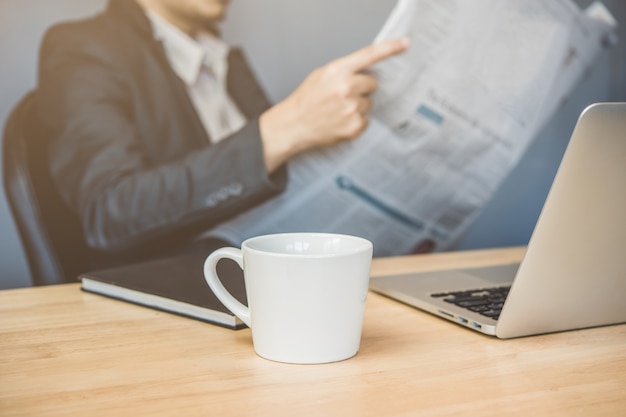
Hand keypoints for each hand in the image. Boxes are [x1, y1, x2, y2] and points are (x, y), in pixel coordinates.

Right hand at [260, 38, 408, 172]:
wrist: (292, 125)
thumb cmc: (305, 100)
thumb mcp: (320, 75)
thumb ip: (343, 70)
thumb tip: (366, 71)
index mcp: (337, 71)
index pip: (369, 55)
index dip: (390, 48)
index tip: (405, 44)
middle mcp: (346, 88)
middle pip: (373, 83)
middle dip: (363, 87)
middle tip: (344, 94)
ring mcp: (351, 108)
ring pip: (369, 103)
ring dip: (358, 105)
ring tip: (338, 110)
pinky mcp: (354, 126)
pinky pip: (366, 120)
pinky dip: (356, 121)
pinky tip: (340, 121)